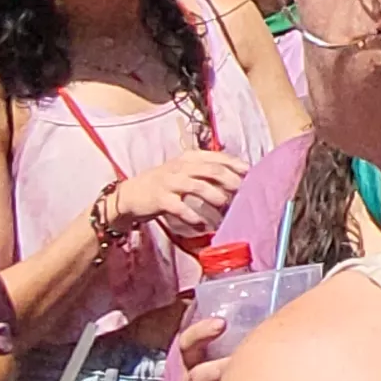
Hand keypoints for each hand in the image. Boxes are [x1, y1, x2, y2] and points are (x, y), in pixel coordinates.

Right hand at [105, 151, 247, 240]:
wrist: (131, 195)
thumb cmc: (165, 184)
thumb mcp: (184, 172)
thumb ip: (206, 173)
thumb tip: (236, 179)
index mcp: (189, 158)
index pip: (216, 156)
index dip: (234, 163)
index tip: (249, 172)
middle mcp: (180, 167)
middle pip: (210, 170)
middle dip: (229, 180)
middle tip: (242, 191)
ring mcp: (169, 182)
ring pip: (197, 186)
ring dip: (214, 197)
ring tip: (224, 207)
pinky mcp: (160, 199)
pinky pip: (180, 207)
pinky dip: (193, 216)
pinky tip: (202, 224)